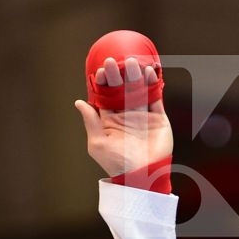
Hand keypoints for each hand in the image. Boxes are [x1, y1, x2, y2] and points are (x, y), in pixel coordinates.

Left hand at [74, 57, 171, 182]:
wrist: (143, 176)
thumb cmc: (118, 164)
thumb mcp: (98, 144)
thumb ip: (90, 122)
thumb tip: (79, 102)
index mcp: (110, 120)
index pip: (106, 95)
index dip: (103, 82)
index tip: (101, 71)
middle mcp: (126, 114)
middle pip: (122, 89)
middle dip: (118, 75)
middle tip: (114, 62)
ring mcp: (143, 115)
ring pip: (139, 89)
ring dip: (135, 75)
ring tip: (132, 63)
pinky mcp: (159, 117)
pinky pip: (156, 97)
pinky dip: (153, 84)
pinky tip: (148, 73)